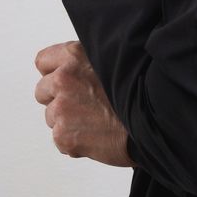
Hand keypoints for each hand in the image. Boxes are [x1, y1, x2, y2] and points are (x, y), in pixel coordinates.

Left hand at [34, 40, 133, 167]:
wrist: (154, 121)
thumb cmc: (140, 90)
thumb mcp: (114, 58)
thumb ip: (88, 61)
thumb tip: (77, 65)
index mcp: (74, 56)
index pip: (43, 61)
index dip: (57, 71)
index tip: (71, 80)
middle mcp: (63, 79)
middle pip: (43, 91)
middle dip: (59, 98)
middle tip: (86, 103)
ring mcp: (61, 108)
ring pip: (52, 116)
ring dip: (68, 120)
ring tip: (97, 119)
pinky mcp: (63, 135)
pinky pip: (61, 138)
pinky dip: (76, 139)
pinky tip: (97, 133)